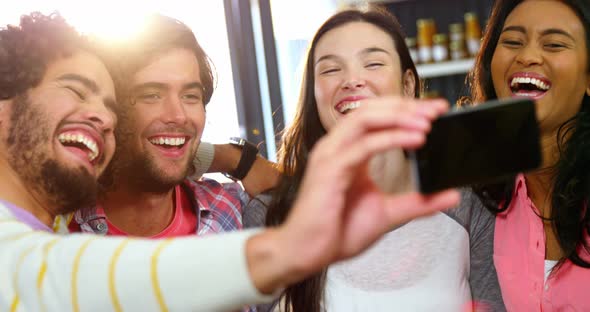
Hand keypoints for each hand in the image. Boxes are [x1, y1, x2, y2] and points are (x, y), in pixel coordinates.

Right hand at [246, 96, 459, 292]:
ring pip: (364, 119)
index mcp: (350, 153)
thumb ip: (418, 202)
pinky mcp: (330, 169)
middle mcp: (338, 148)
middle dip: (406, 106)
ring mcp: (332, 155)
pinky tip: (413, 140)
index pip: (378, 119)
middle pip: (372, 110)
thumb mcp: (388, 213)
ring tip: (426, 122)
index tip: (436, 111)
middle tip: (435, 109)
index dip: (407, 110)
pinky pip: (363, 145)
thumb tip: (450, 195)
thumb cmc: (336, 232)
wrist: (307, 252)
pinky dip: (391, 139)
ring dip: (398, 116)